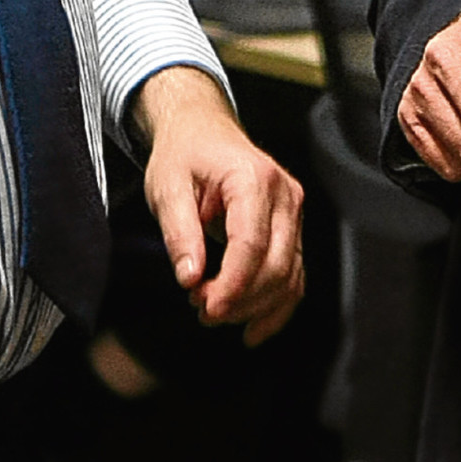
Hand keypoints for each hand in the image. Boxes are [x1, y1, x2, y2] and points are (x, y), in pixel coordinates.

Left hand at [133, 67, 304, 344]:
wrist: (202, 132)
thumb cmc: (185, 155)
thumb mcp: (167, 187)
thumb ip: (179, 232)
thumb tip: (190, 277)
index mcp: (254, 178)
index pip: (252, 243)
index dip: (232, 284)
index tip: (207, 308)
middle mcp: (284, 195)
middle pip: (275, 265)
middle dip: (240, 299)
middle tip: (201, 310)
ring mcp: (293, 213)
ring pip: (288, 276)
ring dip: (254, 307)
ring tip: (212, 312)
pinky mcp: (291, 229)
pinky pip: (293, 275)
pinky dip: (275, 307)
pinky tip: (252, 329)